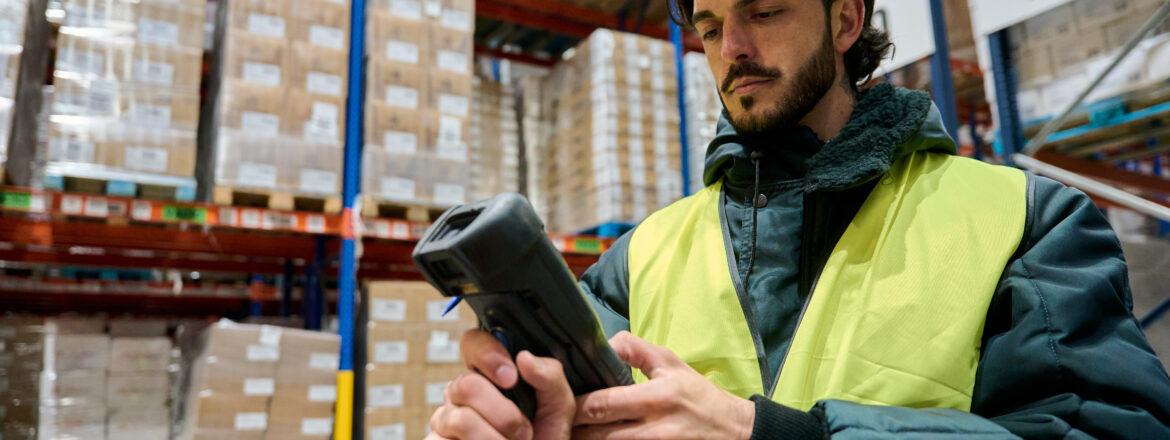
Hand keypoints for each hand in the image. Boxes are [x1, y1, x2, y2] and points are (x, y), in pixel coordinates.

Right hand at [427, 329, 576, 439]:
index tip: (511, 378)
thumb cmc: (543, 439)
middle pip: (466, 384)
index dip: (488, 354)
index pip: (473, 343)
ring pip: (461, 419)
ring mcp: (445, 419)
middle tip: (524, 432)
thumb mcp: (558, 409)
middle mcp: (462, 393)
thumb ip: (550, 378)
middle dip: (503, 413)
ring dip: (494, 439)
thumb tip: (524, 357)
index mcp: (489, 375)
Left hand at [572, 331, 754, 439]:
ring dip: (583, 439)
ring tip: (567, 429)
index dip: (575, 404)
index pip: (603, 404)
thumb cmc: (696, 393)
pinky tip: (593, 437)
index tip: (559, 396)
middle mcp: (653, 429)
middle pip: (596, 434)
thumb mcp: (670, 363)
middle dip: (571, 427)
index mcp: (656, 397)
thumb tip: (602, 343)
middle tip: (553, 417)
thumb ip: (634, 350)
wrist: (731, 430)